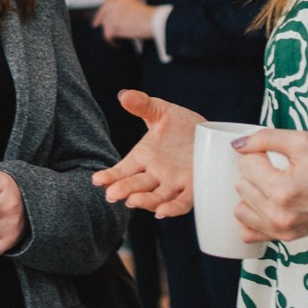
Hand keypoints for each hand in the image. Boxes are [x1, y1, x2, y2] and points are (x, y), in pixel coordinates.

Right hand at [92, 90, 202, 215]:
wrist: (211, 132)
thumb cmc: (181, 124)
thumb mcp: (160, 111)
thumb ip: (142, 105)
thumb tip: (123, 95)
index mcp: (143, 157)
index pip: (122, 170)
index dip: (110, 176)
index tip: (97, 180)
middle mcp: (156, 174)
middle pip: (136, 185)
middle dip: (123, 190)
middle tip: (111, 194)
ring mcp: (173, 183)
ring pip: (156, 196)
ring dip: (144, 201)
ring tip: (132, 201)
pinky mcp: (193, 187)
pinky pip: (182, 202)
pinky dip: (173, 208)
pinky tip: (162, 212)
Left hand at [96, 0, 156, 42]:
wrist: (154, 21)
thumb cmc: (152, 17)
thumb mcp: (139, 7)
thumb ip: (128, 9)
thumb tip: (123, 18)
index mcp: (122, 0)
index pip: (107, 3)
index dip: (102, 10)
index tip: (99, 15)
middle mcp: (115, 6)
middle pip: (103, 14)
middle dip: (100, 20)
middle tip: (96, 25)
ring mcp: (113, 15)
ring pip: (106, 26)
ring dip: (110, 33)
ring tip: (116, 38)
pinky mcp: (113, 26)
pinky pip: (107, 35)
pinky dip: (112, 42)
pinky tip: (118, 45)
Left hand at [230, 131, 307, 242]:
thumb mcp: (303, 142)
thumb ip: (266, 138)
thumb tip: (238, 144)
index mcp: (282, 190)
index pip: (245, 165)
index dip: (260, 155)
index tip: (277, 157)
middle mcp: (278, 214)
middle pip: (241, 186)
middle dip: (256, 174)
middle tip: (280, 171)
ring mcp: (281, 230)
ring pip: (240, 208)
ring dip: (252, 195)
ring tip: (272, 188)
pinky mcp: (284, 238)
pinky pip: (248, 232)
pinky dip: (253, 218)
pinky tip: (265, 206)